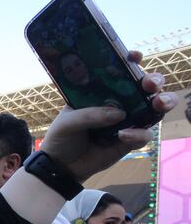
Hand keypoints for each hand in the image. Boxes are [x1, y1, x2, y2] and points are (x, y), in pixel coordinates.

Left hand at [40, 52, 176, 181]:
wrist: (60, 166)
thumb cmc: (61, 137)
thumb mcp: (67, 122)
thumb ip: (90, 115)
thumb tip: (119, 113)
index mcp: (101, 92)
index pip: (119, 72)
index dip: (130, 61)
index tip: (134, 57)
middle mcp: (118, 103)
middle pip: (144, 86)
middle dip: (154, 80)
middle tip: (150, 84)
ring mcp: (127, 121)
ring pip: (154, 108)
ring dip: (161, 102)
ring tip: (157, 104)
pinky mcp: (130, 140)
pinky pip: (144, 135)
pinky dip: (138, 134)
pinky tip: (123, 136)